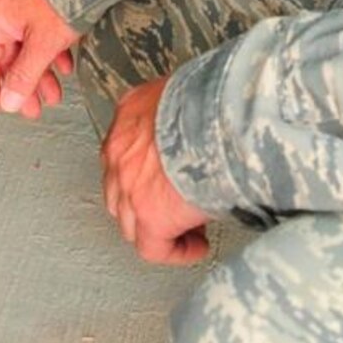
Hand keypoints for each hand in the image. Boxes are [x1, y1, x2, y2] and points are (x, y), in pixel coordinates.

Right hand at [0, 0, 79, 120]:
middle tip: (31, 108)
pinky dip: (51, 56)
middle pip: (8, 58)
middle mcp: (7, 11)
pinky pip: (42, 38)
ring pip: (27, 50)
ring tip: (53, 95)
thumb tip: (9, 100)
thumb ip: (23, 76)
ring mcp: (26, 8)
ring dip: (40, 75)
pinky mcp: (44, 6)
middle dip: (22, 86)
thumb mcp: (41, 45)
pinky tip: (64, 68)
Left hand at [101, 78, 211, 264]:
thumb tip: (208, 127)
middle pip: (120, 189)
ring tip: (190, 228)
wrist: (223, 113)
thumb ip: (186, 111)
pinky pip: (154, 248)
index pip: (125, 151)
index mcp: (131, 111)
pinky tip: (197, 246)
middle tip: (177, 205)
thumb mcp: (193, 91)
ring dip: (159, 228)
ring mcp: (128, 183)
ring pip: (131, 222)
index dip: (146, 172)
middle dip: (145, 202)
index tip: (168, 179)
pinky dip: (176, 251)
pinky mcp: (149, 213)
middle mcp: (121, 147)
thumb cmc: (217, 97)